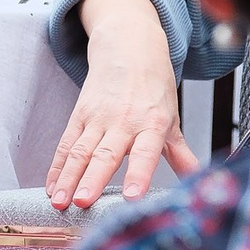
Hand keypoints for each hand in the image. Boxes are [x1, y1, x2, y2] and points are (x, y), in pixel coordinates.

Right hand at [47, 0, 198, 208]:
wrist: (128, 46)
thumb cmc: (153, 84)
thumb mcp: (172, 117)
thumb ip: (181, 154)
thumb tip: (198, 182)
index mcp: (152, 123)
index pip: (145, 152)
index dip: (138, 174)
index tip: (132, 196)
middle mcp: (124, 121)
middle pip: (105, 154)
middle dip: (92, 180)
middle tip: (82, 203)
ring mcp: (98, 118)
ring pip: (80, 151)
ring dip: (68, 177)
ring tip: (60, 201)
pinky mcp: (80, 115)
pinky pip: (66, 143)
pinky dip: (57, 166)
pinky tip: (51, 185)